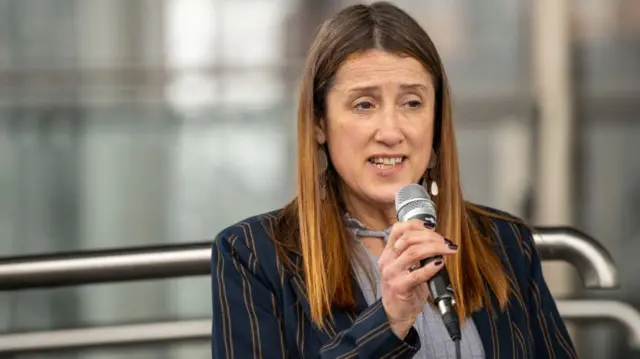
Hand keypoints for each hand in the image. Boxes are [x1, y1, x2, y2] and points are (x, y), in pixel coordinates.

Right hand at [378, 219, 457, 338]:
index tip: (432, 226)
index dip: (416, 224)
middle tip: (446, 242)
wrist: (396, 314)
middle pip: (408, 238)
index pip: (398, 230)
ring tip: (448, 249)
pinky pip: (417, 274)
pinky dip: (431, 267)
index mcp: (388, 253)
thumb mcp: (405, 267)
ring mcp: (392, 273)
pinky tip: (440, 264)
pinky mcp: (399, 287)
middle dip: (431, 236)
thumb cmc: (404, 289)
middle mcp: (387, 260)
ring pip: (413, 252)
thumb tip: (437, 241)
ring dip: (435, 248)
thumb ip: (415, 253)